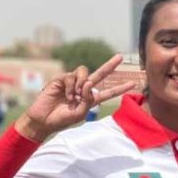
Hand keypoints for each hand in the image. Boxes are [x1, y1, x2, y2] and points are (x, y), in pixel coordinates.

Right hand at [14, 54, 135, 141]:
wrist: (43, 120)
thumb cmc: (62, 119)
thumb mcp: (80, 113)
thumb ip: (88, 100)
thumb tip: (90, 83)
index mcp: (90, 99)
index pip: (108, 92)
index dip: (120, 89)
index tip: (133, 84)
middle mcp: (83, 88)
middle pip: (99, 74)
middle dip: (110, 65)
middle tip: (121, 57)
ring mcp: (72, 83)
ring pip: (84, 73)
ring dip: (82, 84)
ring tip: (74, 96)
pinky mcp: (62, 79)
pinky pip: (72, 77)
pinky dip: (71, 87)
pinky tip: (66, 95)